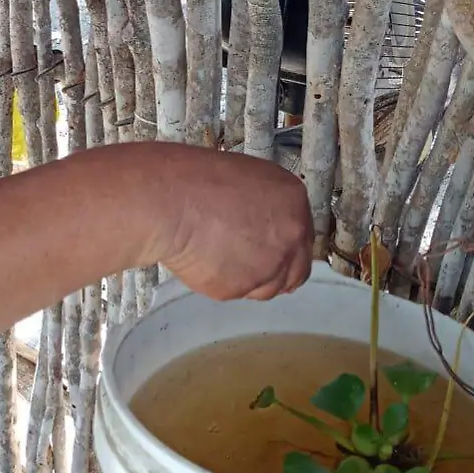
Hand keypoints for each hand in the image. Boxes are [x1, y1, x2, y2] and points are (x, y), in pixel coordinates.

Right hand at [133, 143, 312, 301]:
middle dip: (274, 274)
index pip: (303, 239)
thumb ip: (264, 207)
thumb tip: (261, 227)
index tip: (269, 254)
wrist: (170, 203)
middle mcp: (292, 234)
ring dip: (247, 281)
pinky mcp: (243, 286)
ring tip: (216, 258)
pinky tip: (203, 261)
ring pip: (266, 289)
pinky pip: (235, 292)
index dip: (285, 250)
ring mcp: (271, 264)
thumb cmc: (194, 182)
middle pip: (296, 272)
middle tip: (248, 269)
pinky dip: (219, 283)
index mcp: (293, 200)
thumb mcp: (244, 180)